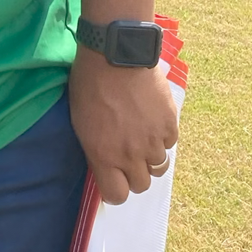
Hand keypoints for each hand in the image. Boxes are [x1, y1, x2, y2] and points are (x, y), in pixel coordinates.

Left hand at [69, 50, 178, 203]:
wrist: (115, 56)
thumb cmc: (89, 83)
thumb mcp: (81, 121)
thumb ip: (95, 148)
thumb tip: (104, 163)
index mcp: (103, 155)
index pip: (116, 196)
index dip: (115, 191)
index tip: (113, 180)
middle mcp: (130, 154)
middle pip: (141, 185)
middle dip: (134, 175)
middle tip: (128, 157)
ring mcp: (153, 141)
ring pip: (159, 167)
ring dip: (150, 157)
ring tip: (141, 138)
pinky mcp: (170, 125)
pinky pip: (170, 144)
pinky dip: (163, 137)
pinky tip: (152, 121)